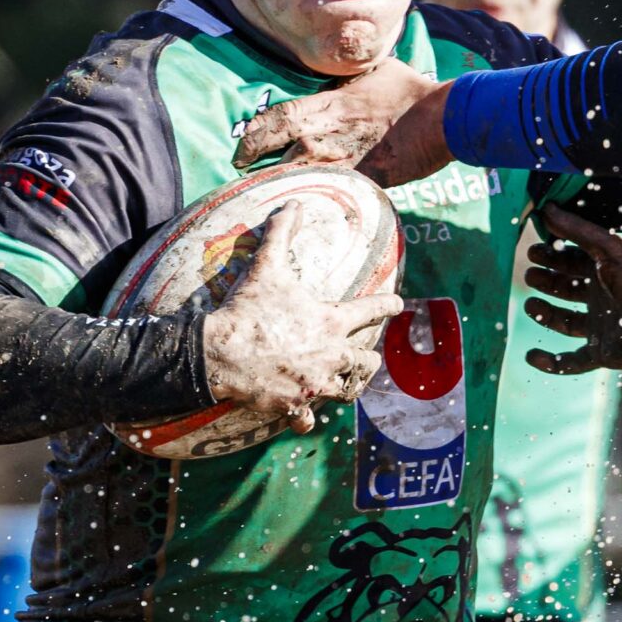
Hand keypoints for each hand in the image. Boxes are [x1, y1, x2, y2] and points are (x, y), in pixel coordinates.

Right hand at [198, 206, 402, 432]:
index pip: (371, 310)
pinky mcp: (295, 406)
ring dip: (347, 386)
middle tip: (369, 358)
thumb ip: (282, 233)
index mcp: (331, 322)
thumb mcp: (267, 267)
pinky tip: (305, 417)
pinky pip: (308, 419)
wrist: (222, 353)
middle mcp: (332, 356)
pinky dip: (306, 418)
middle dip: (369, 359)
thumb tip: (293, 203)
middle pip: (366, 361)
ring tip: (347, 385)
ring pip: (346, 392)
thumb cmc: (249, 310)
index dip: (388, 305)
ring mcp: (316, 384)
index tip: (400, 305)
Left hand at [234, 60, 451, 187]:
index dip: (252, 137)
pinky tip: (306, 213)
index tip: (242, 151)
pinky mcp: (359, 183)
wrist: (439, 120)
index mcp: (323, 108)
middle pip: (274, 157)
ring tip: (268, 199)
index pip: (273, 121)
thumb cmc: (409, 91)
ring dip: (279, 189)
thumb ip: (352, 78)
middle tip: (243, 178)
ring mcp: (340, 164)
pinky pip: (329, 196)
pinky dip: (315, 202)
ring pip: (295, 181)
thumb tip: (349, 75)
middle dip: (255, 168)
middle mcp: (323, 138)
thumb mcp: (374, 71)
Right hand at [521, 204, 621, 373]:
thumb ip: (577, 230)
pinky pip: (571, 362)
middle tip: (528, 274)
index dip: (552, 256)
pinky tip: (531, 356)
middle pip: (566, 289)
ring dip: (545, 314)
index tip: (531, 250)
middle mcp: (601, 299)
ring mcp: (600, 327)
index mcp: (604, 273)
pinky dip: (550, 363)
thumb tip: (546, 208)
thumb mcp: (607, 249)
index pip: (572, 262)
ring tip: (529, 305)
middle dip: (546, 281)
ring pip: (565, 322)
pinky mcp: (601, 354)